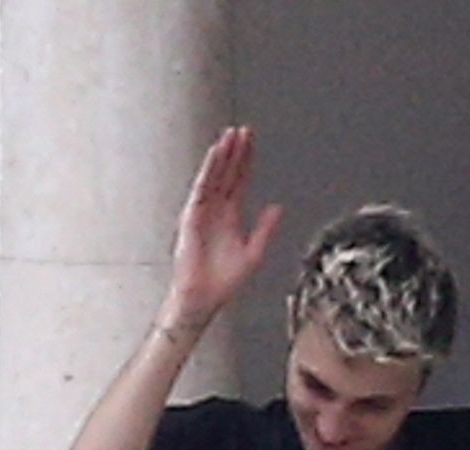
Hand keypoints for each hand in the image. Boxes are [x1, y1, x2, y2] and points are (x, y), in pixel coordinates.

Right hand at [161, 126, 282, 331]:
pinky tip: (215, 156)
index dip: (246, 162)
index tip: (252, 143)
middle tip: (244, 131)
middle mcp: (217, 211)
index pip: (239, 182)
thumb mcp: (253, 254)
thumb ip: (265, 230)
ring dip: (222, 156)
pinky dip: (208, 171)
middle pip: (227, 174)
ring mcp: (203, 212)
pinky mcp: (192, 217)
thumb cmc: (221, 284)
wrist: (202, 299)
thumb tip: (277, 209)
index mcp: (231, 217)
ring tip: (230, 135)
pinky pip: (201, 188)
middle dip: (235, 152)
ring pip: (214, 177)